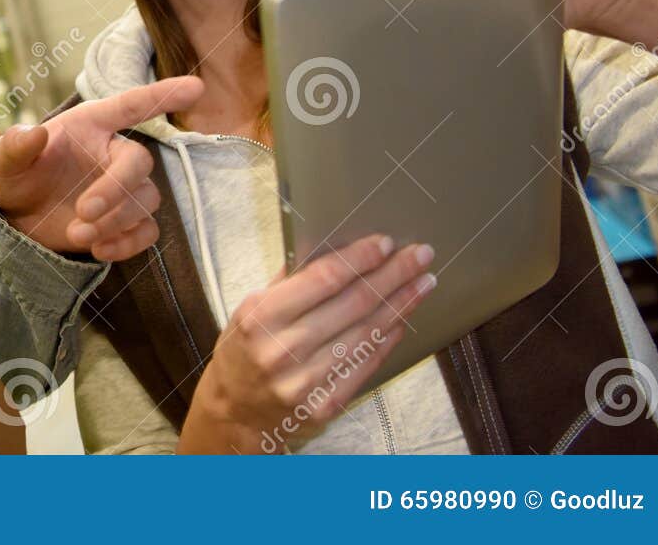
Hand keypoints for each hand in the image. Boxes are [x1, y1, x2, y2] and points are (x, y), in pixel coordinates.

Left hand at [0, 77, 202, 259]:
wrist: (16, 220)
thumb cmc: (16, 177)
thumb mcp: (5, 161)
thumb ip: (15, 145)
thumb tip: (35, 132)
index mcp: (91, 125)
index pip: (132, 105)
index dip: (163, 95)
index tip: (196, 88)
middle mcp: (113, 153)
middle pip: (140, 163)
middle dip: (116, 189)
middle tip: (83, 212)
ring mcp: (123, 189)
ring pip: (144, 199)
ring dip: (116, 220)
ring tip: (77, 233)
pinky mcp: (126, 222)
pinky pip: (147, 231)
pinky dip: (128, 243)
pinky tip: (99, 250)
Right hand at [179, 234, 437, 453]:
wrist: (235, 414)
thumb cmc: (241, 353)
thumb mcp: (248, 311)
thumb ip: (287, 283)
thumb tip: (329, 249)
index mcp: (261, 317)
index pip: (323, 280)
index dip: (359, 259)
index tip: (385, 243)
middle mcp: (284, 349)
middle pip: (353, 304)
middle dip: (392, 276)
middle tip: (420, 256)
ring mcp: (307, 381)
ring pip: (366, 334)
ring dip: (400, 306)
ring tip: (423, 283)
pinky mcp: (326, 405)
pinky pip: (365, 365)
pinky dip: (387, 340)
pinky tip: (401, 320)